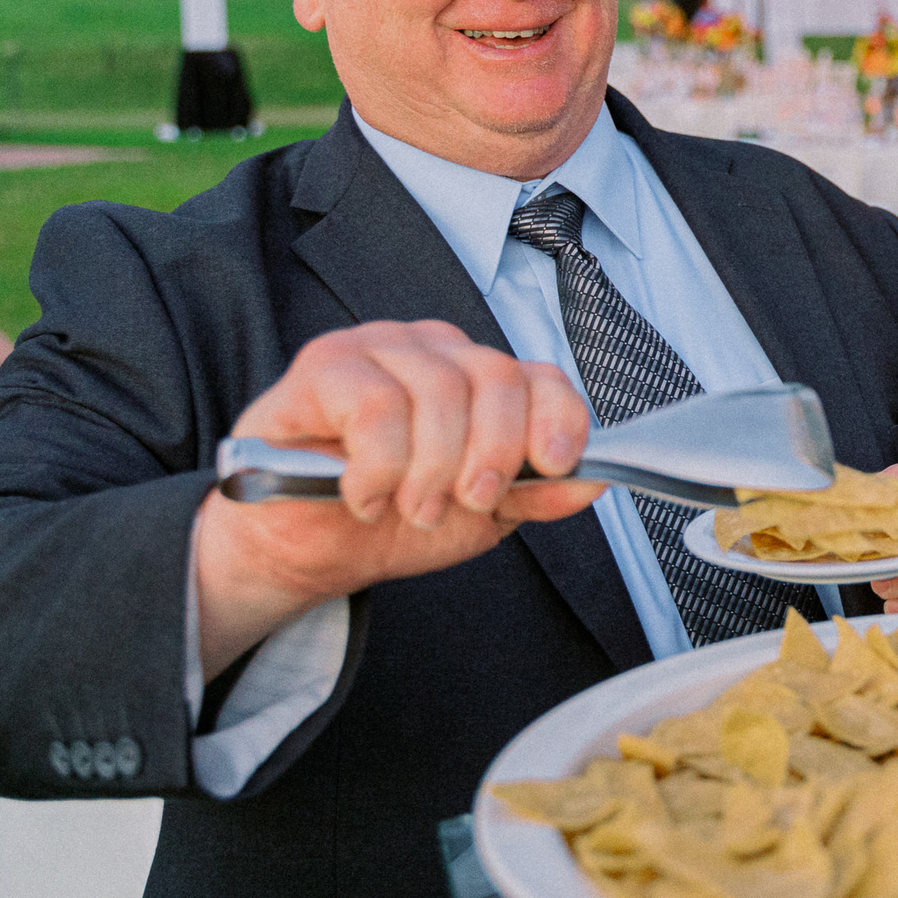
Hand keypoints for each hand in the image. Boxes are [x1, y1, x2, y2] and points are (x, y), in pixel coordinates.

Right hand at [194, 320, 603, 675]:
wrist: (306, 549)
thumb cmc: (391, 518)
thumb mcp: (480, 516)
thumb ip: (534, 494)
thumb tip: (591, 482)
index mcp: (480, 378)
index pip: (542, 376)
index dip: (558, 420)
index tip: (552, 464)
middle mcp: (435, 351)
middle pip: (498, 380)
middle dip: (491, 456)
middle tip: (464, 501)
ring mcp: (379, 348)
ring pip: (438, 394)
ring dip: (428, 471)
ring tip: (408, 507)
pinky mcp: (323, 365)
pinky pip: (376, 406)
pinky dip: (379, 467)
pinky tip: (364, 494)